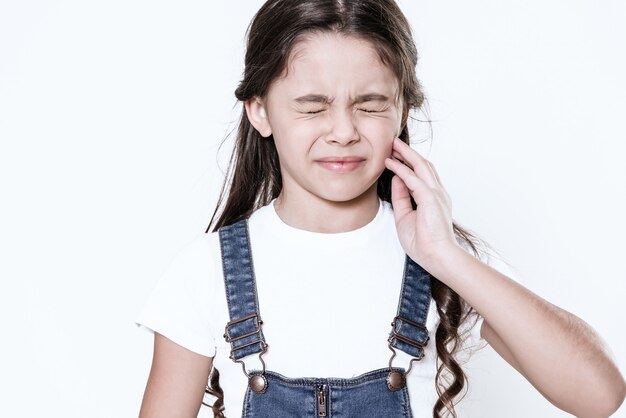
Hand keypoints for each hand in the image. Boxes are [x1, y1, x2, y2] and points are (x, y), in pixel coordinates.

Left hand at [384, 138, 458, 267]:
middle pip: (423, 165)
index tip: (395, 155)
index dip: (409, 163)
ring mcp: (436, 194)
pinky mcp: (431, 198)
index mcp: (434, 199)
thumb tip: (396, 179)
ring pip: (421, 166)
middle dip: (408, 153)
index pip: (422, 175)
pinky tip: (391, 163)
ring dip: (406, 154)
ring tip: (393, 145)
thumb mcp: (405, 217)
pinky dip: (401, 169)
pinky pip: (413, 179)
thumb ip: (401, 197)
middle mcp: (438, 193)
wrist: (438, 257)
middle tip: (394, 143)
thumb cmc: (423, 243)